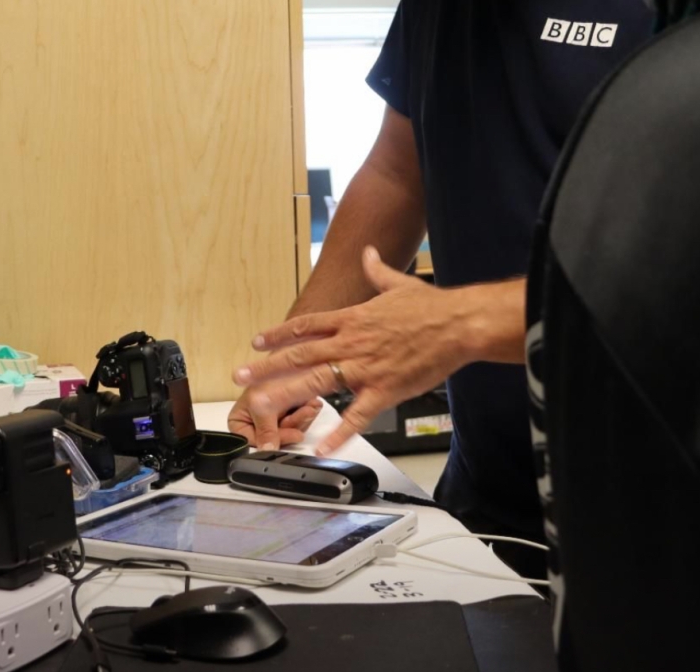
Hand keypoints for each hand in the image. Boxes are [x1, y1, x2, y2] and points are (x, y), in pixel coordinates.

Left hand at [232, 246, 480, 454]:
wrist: (458, 324)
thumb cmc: (432, 307)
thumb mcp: (399, 283)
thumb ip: (378, 271)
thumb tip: (369, 253)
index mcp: (354, 319)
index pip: (307, 326)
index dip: (279, 334)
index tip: (258, 341)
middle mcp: (353, 343)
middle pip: (301, 355)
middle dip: (267, 367)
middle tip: (241, 377)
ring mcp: (366, 368)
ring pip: (317, 382)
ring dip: (285, 394)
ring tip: (260, 407)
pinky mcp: (385, 390)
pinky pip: (357, 415)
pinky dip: (339, 432)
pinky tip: (323, 446)